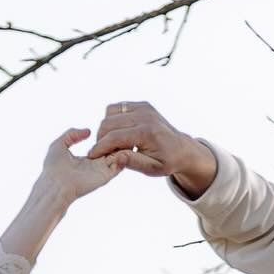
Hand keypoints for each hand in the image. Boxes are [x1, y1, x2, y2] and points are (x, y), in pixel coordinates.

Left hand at [36, 127, 127, 203]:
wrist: (55, 184)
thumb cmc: (53, 168)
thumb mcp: (59, 144)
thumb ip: (72, 134)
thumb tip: (88, 131)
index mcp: (86, 159)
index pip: (102, 147)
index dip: (107, 137)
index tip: (112, 126)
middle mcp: (96, 166)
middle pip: (112, 151)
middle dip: (118, 140)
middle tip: (123, 128)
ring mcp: (102, 171)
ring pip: (119, 157)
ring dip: (123, 147)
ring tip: (125, 135)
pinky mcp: (105, 176)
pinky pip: (119, 165)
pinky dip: (124, 156)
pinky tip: (123, 145)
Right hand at [90, 101, 216, 194]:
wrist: (182, 148)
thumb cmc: (166, 161)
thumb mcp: (151, 169)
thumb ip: (132, 162)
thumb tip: (115, 157)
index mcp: (146, 132)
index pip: (114, 137)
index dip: (100, 147)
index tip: (91, 156)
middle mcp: (144, 116)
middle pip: (109, 123)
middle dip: (101, 138)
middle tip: (103, 152)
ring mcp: (143, 107)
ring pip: (110, 112)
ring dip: (106, 128)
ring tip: (112, 143)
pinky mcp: (142, 104)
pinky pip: (118, 108)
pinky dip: (113, 120)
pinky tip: (119, 133)